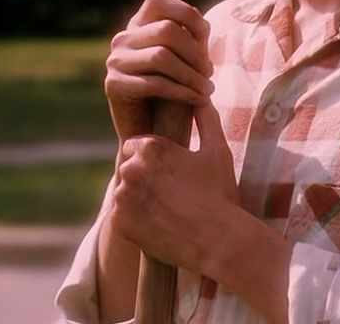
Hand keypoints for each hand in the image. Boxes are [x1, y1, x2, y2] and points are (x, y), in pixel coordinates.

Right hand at [104, 0, 214, 142]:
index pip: (157, 0)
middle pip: (166, 29)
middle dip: (195, 52)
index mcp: (137, 25)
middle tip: (210, 72)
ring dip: (192, 75)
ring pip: (161, 56)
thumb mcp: (186, 60)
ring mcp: (114, 61)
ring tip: (208, 90)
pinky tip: (199, 100)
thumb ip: (190, 36)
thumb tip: (199, 18)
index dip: (185, 12)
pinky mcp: (113, 85)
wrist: (154, 134)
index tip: (206, 35)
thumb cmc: (175, 93)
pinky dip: (183, 92)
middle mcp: (122, 39)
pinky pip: (155, 83)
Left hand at [112, 103, 240, 271]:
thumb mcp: (217, 150)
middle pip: (129, 168)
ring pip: (124, 193)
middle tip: (170, 193)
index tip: (168, 171)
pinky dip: (135, 220)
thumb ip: (206, 119)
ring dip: (138, 198)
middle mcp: (131, 169)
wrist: (218, 240)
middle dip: (144, 177)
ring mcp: (123, 198)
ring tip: (165, 209)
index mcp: (151, 148)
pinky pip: (122, 217)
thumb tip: (201, 98)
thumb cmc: (219, 193)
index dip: (152, 158)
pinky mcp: (120, 223)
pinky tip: (158, 224)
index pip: (136, 145)